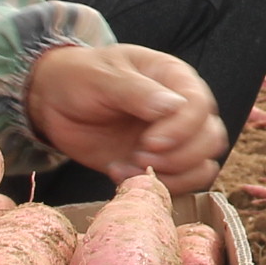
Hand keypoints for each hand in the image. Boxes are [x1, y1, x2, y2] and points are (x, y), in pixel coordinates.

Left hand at [27, 44, 227, 192]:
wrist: (55, 101)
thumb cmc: (80, 78)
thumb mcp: (102, 77)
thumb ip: (136, 91)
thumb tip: (172, 106)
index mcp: (174, 79)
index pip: (200, 106)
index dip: (182, 129)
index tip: (149, 141)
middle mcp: (182, 110)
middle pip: (210, 140)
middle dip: (178, 156)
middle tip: (139, 154)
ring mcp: (173, 140)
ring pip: (202, 166)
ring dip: (170, 175)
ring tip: (130, 165)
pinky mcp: (158, 164)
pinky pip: (179, 184)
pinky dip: (155, 187)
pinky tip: (120, 173)